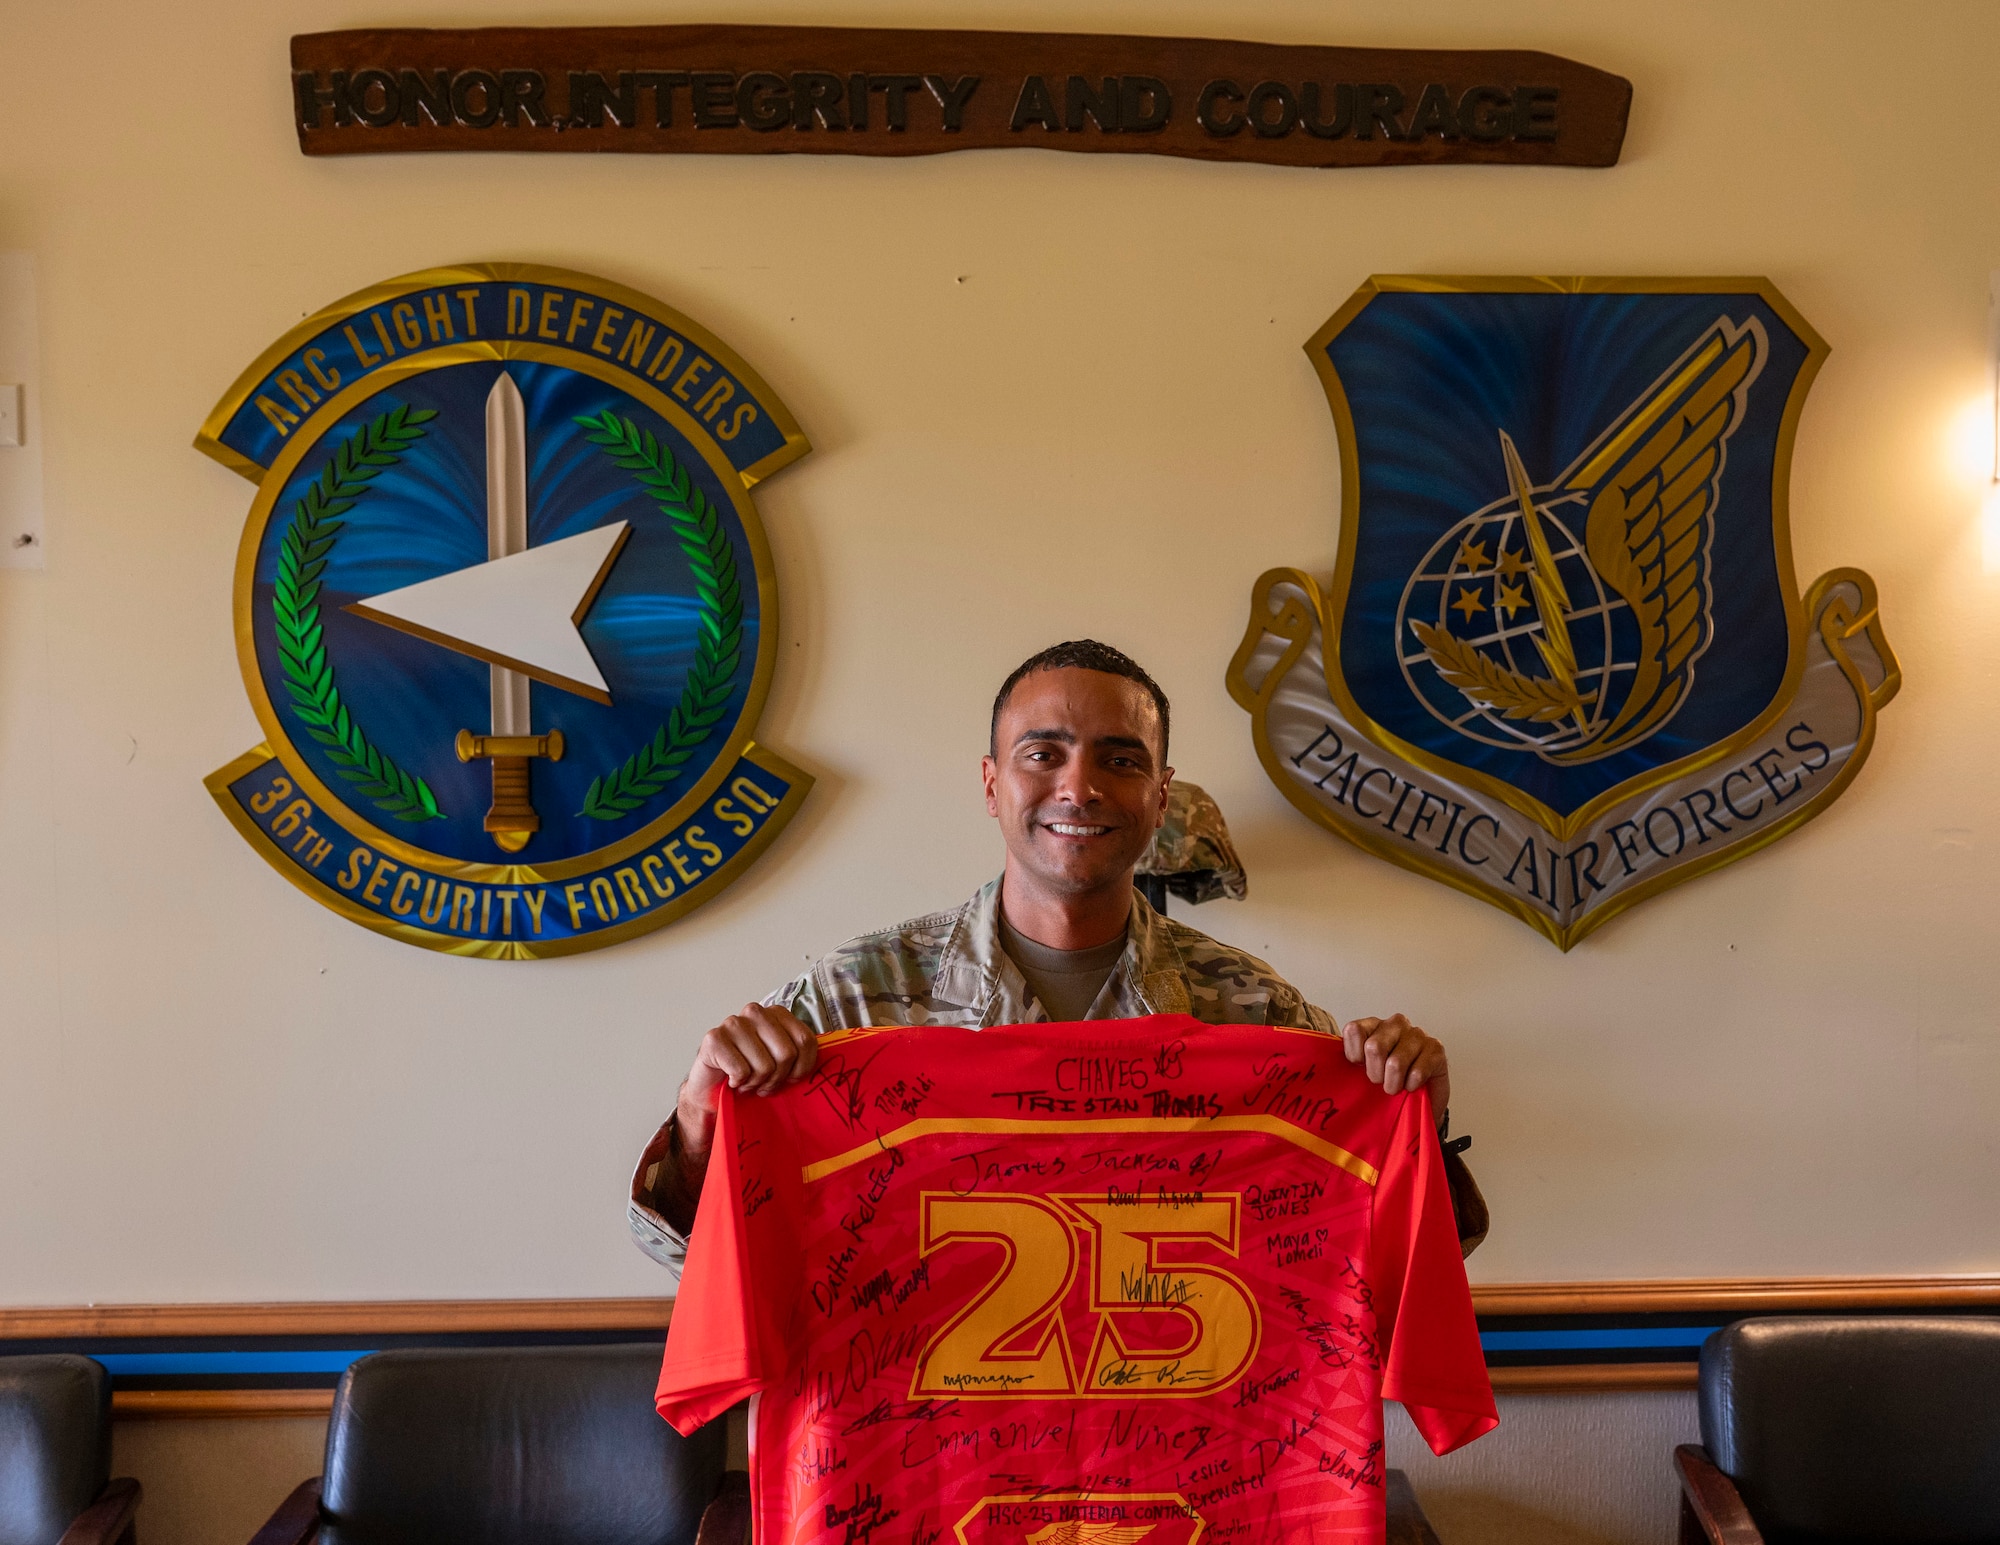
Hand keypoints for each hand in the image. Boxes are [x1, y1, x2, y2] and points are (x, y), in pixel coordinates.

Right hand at [676, 1004, 818, 1160]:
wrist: (712, 1090)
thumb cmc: (751, 1074)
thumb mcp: (783, 1063)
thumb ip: (801, 1055)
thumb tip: (823, 1068)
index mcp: (777, 1014)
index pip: (805, 1041)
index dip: (800, 1069)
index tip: (787, 1078)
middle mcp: (756, 1011)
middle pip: (787, 1054)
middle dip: (776, 1078)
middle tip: (763, 1083)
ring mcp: (733, 1022)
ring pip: (764, 1065)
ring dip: (756, 1083)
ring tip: (746, 1080)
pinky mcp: (714, 1038)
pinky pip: (741, 1071)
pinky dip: (739, 1083)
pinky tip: (731, 1079)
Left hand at [1341, 1013, 1449, 1115]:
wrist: (1418, 1100)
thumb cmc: (1386, 1082)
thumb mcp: (1359, 1071)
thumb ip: (1346, 1061)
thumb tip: (1323, 1065)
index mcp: (1372, 1025)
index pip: (1354, 1030)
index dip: (1354, 1056)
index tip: (1360, 1067)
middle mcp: (1395, 1023)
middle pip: (1374, 1047)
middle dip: (1375, 1074)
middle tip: (1380, 1082)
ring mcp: (1417, 1034)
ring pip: (1396, 1063)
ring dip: (1394, 1084)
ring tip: (1396, 1087)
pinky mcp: (1436, 1048)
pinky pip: (1417, 1072)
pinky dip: (1411, 1086)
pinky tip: (1413, 1085)